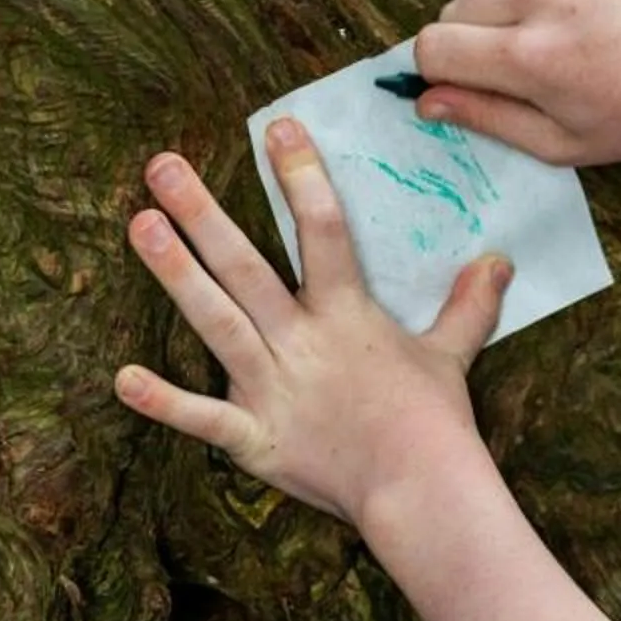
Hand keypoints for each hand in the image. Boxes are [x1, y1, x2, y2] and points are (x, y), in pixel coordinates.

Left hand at [112, 128, 507, 529]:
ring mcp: (274, 389)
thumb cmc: (436, 424)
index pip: (323, 231)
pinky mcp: (257, 439)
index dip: (301, 176)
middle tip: (162, 166)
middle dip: (203, 214)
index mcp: (347, 315)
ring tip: (141, 226)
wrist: (423, 493)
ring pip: (217, 323)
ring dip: (176, 275)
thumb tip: (498, 260)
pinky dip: (163, 403)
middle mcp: (302, 343)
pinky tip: (122, 377)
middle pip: (245, 268)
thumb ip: (468, 306)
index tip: (277, 128)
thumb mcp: (452, 356)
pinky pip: (203, 419)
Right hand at [412, 0, 620, 164]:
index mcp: (532, 58)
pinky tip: (562, 15)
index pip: (433, 46)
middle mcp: (538, 0)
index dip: (439, 72)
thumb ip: (486, 119)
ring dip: (485, 14)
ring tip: (534, 41)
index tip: (466, 88)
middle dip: (465, 45)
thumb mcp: (561, 144)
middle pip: (448, 13)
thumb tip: (425, 101)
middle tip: (514, 74)